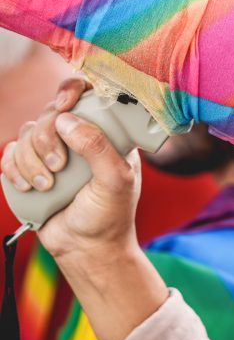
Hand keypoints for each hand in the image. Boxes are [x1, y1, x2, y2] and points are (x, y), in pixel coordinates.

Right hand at [1, 77, 167, 339]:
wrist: (86, 249)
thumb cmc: (110, 214)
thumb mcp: (116, 180)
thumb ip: (98, 147)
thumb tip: (68, 120)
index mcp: (106, 130)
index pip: (88, 92)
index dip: (72, 90)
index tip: (64, 105)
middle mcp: (79, 134)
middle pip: (50, 111)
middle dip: (47, 139)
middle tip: (59, 167)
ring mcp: (54, 149)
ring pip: (27, 132)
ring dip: (31, 160)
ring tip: (47, 186)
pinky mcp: (32, 166)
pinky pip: (11, 152)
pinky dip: (13, 167)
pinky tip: (29, 186)